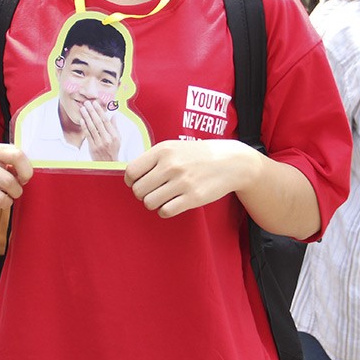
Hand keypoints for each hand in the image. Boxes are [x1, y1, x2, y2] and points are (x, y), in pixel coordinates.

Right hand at [0, 143, 32, 213]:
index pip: (16, 155)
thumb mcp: (2, 160)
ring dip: (5, 202)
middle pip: (8, 182)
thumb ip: (16, 163)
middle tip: (14, 191)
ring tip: (1, 197)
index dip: (26, 171)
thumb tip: (26, 176)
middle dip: (16, 191)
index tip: (24, 178)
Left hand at [79, 100, 120, 161]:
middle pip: (98, 122)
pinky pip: (88, 134)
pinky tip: (81, 119)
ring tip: (83, 109)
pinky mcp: (92, 147)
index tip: (95, 103)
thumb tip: (114, 115)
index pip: (106, 120)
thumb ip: (115, 126)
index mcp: (114, 135)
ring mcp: (99, 143)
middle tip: (87, 103)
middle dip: (92, 111)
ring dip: (86, 116)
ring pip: (92, 127)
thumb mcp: (118, 138)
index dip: (100, 111)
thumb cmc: (113, 149)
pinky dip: (84, 126)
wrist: (108, 164)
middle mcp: (107, 138)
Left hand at [124, 139, 257, 218]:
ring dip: (154, 203)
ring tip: (164, 197)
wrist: (230, 162)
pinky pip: (165, 211)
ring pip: (149, 203)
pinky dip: (166, 210)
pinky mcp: (193, 197)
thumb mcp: (174, 148)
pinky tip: (173, 203)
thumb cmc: (197, 156)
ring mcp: (182, 182)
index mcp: (163, 150)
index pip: (131, 171)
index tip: (139, 182)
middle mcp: (171, 165)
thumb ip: (152, 159)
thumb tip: (129, 176)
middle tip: (153, 191)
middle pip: (138, 190)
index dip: (131, 181)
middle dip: (142, 194)